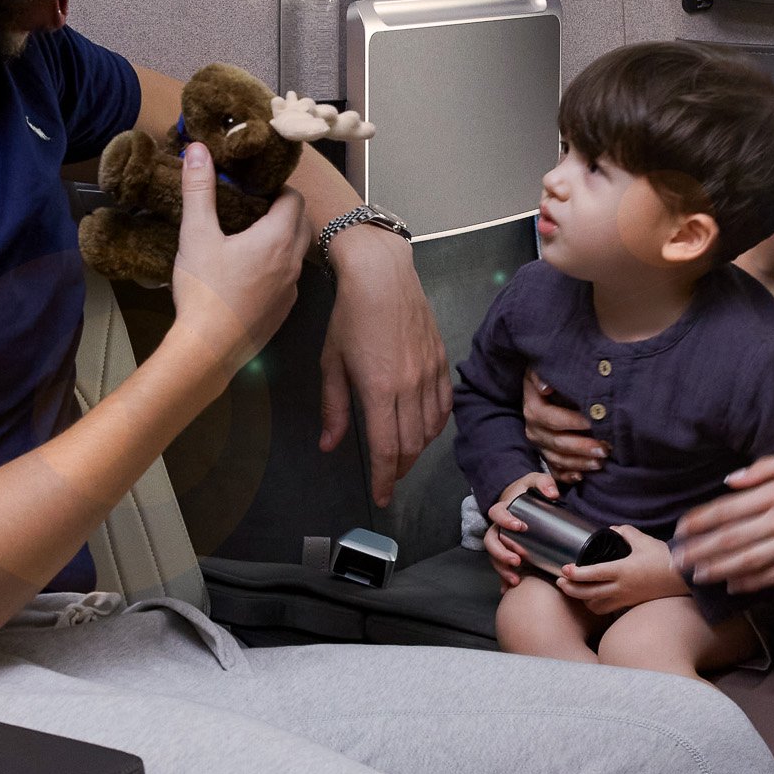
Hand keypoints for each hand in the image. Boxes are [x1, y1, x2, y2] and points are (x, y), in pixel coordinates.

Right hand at [170, 144, 306, 375]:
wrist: (208, 349)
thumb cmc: (204, 292)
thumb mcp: (197, 234)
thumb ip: (199, 190)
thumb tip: (198, 151)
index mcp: (277, 238)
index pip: (294, 198)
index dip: (277, 188)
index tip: (253, 188)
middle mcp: (292, 263)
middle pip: (300, 224)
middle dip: (281, 211)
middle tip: (250, 209)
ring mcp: (290, 290)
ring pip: (295, 253)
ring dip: (279, 241)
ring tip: (246, 238)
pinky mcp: (282, 312)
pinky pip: (287, 280)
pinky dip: (274, 269)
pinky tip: (245, 274)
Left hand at [319, 225, 452, 504]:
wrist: (382, 275)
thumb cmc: (350, 316)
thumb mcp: (331, 363)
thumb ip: (332, 409)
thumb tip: (329, 446)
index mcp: (379, 390)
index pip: (384, 449)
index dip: (383, 479)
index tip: (381, 498)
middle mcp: (409, 387)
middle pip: (410, 446)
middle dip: (398, 469)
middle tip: (387, 478)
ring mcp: (430, 374)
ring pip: (430, 430)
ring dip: (416, 450)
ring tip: (401, 456)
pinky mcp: (442, 362)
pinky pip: (444, 406)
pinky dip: (435, 426)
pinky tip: (423, 429)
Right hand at [483, 470, 558, 589]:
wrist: (522, 499)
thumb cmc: (528, 491)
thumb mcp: (535, 481)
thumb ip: (544, 483)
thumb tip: (553, 494)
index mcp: (502, 510)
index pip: (497, 514)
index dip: (505, 521)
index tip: (520, 526)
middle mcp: (497, 527)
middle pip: (491, 541)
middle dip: (501, 553)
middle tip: (517, 560)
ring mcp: (500, 542)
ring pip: (494, 557)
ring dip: (502, 569)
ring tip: (515, 580)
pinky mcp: (507, 552)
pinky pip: (501, 567)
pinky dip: (503, 580)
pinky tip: (508, 590)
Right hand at [521, 370, 604, 482]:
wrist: (546, 388)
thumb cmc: (552, 377)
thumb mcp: (543, 369)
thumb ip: (542, 374)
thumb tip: (546, 387)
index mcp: (533, 408)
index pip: (550, 418)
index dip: (570, 421)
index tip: (591, 421)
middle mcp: (534, 429)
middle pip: (556, 442)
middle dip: (581, 446)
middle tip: (604, 447)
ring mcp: (540, 444)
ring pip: (558, 459)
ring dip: (580, 462)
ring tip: (601, 460)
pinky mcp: (547, 455)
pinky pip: (556, 471)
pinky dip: (569, 475)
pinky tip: (583, 476)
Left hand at [555, 527, 686, 615]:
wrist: (681, 579)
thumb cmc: (663, 558)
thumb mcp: (644, 540)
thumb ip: (625, 532)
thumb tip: (612, 530)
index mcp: (623, 570)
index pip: (593, 574)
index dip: (575, 573)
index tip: (564, 569)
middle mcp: (621, 587)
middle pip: (588, 594)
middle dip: (570, 589)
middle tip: (560, 582)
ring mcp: (625, 598)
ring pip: (596, 606)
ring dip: (582, 599)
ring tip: (573, 590)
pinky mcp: (629, 604)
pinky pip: (607, 609)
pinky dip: (595, 605)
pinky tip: (591, 598)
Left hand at [673, 450, 773, 593]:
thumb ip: (766, 468)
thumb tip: (731, 481)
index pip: (731, 508)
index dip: (702, 520)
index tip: (681, 528)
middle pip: (734, 537)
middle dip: (702, 549)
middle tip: (678, 560)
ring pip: (752, 559)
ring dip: (721, 568)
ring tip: (698, 576)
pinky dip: (754, 582)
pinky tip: (734, 586)